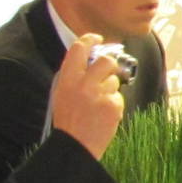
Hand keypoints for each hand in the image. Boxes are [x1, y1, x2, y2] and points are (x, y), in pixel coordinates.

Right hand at [49, 35, 125, 158]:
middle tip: (106, 73)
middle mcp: (83, 83)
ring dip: (110, 89)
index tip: (97, 38)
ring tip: (98, 104)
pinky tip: (103, 114)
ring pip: (114, 80)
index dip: (90, 39)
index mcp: (67, 79)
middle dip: (109, 65)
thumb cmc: (69, 119)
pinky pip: (118, 96)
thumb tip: (90, 59)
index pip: (79, 49)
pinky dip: (113, 103)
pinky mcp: (113, 105)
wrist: (75, 144)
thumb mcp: (63, 93)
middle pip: (106, 61)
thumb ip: (75, 76)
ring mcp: (100, 94)